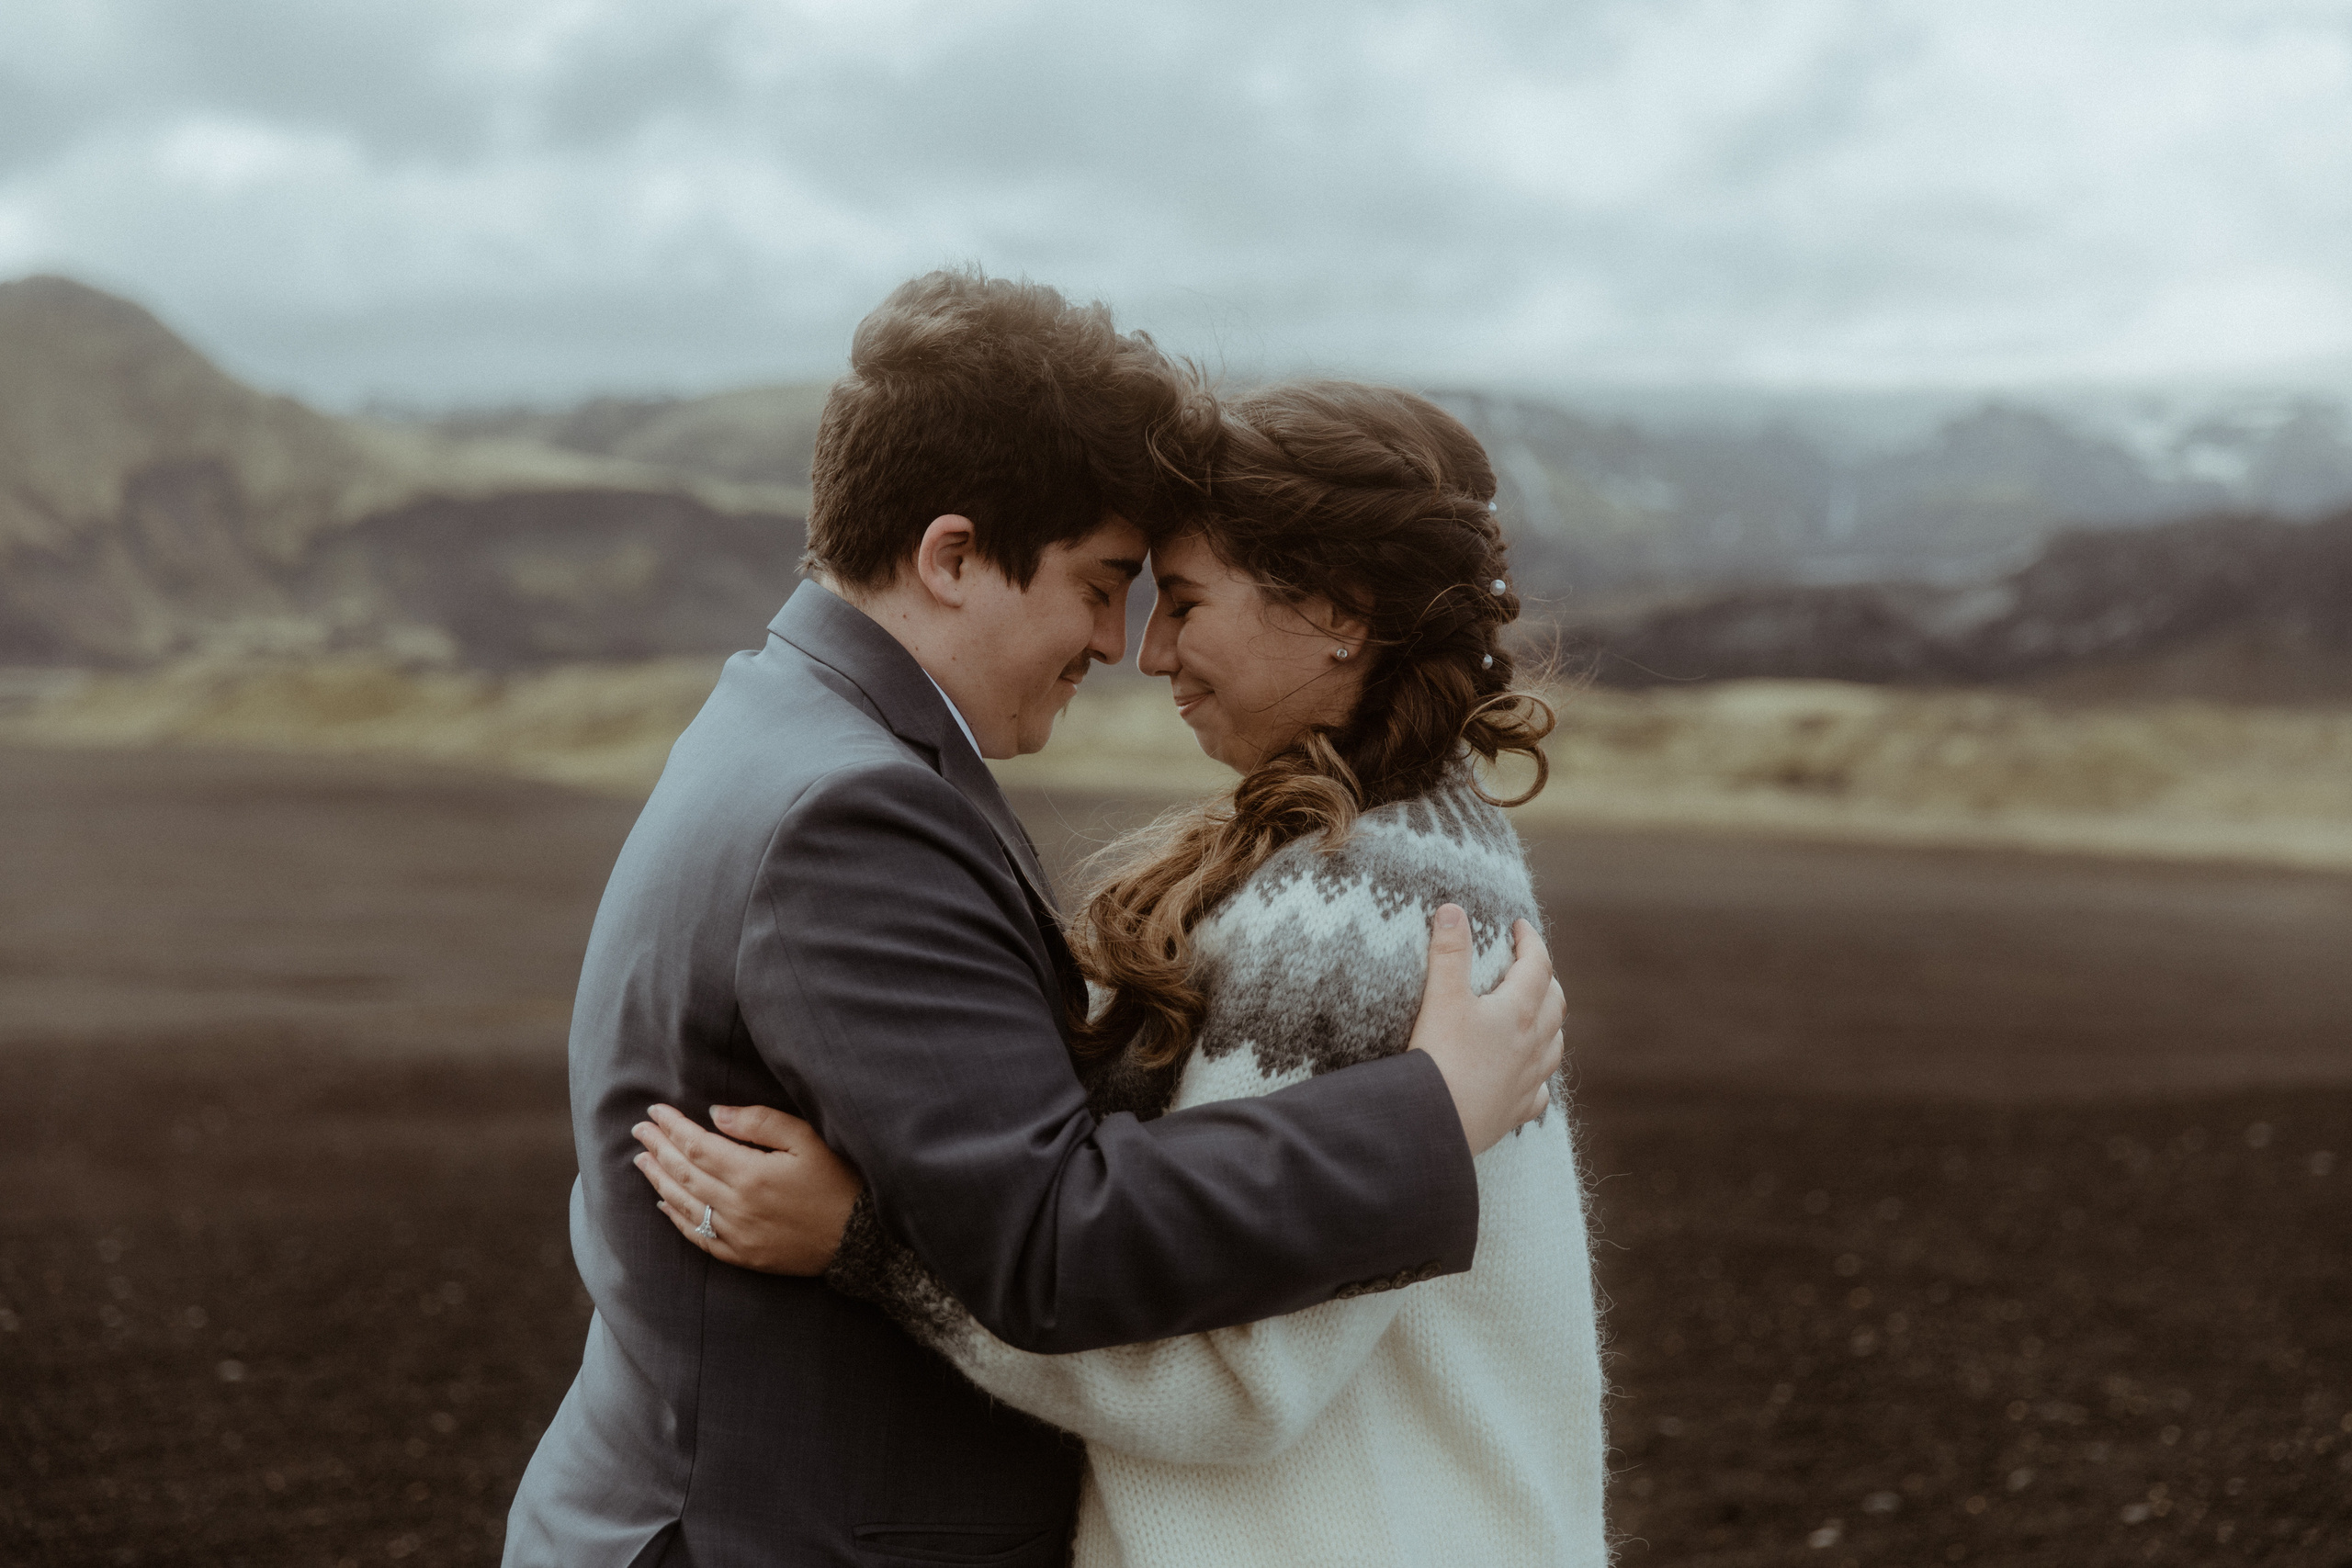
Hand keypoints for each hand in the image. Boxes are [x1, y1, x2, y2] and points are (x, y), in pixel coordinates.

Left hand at [632, 1103, 863, 1274]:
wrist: (862, 1239)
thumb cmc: (839, 1181)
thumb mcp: (807, 1139)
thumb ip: (760, 1123)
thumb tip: (715, 1114)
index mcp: (751, 1174)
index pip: (696, 1145)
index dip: (672, 1127)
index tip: (654, 1111)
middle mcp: (736, 1206)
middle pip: (683, 1173)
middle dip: (657, 1148)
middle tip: (639, 1130)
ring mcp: (737, 1235)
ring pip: (684, 1205)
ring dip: (658, 1181)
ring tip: (642, 1161)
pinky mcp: (744, 1256)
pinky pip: (699, 1238)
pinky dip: (676, 1220)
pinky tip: (664, 1205)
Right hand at [1406, 907, 1566, 1155]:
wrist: (1434, 1123)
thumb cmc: (1439, 1058)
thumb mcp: (1441, 997)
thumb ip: (1448, 952)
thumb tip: (1453, 909)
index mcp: (1518, 1011)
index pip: (1537, 965)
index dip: (1531, 941)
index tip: (1520, 927)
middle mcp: (1532, 1045)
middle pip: (1555, 1004)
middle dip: (1546, 979)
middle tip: (1529, 966)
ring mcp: (1528, 1080)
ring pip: (1555, 1047)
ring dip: (1551, 1025)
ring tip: (1538, 1015)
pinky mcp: (1515, 1111)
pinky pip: (1539, 1093)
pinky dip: (1538, 1079)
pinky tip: (1528, 1078)